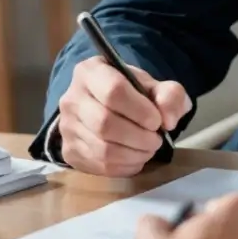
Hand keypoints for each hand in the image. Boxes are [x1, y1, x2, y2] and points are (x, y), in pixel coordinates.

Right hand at [57, 56, 190, 177]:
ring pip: (102, 149)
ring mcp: (67, 127)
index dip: (140, 110)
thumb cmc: (132, 94)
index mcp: (91, 71)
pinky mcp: (69, 151)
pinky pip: (99, 166)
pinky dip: (125, 167)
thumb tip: (169, 120)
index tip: (157, 121)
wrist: (108, 108)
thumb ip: (170, 96)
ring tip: (148, 149)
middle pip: (105, 123)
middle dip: (139, 137)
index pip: (113, 91)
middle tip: (156, 140)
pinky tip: (136, 158)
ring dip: (134, 154)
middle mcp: (72, 98)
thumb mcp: (155, 86)